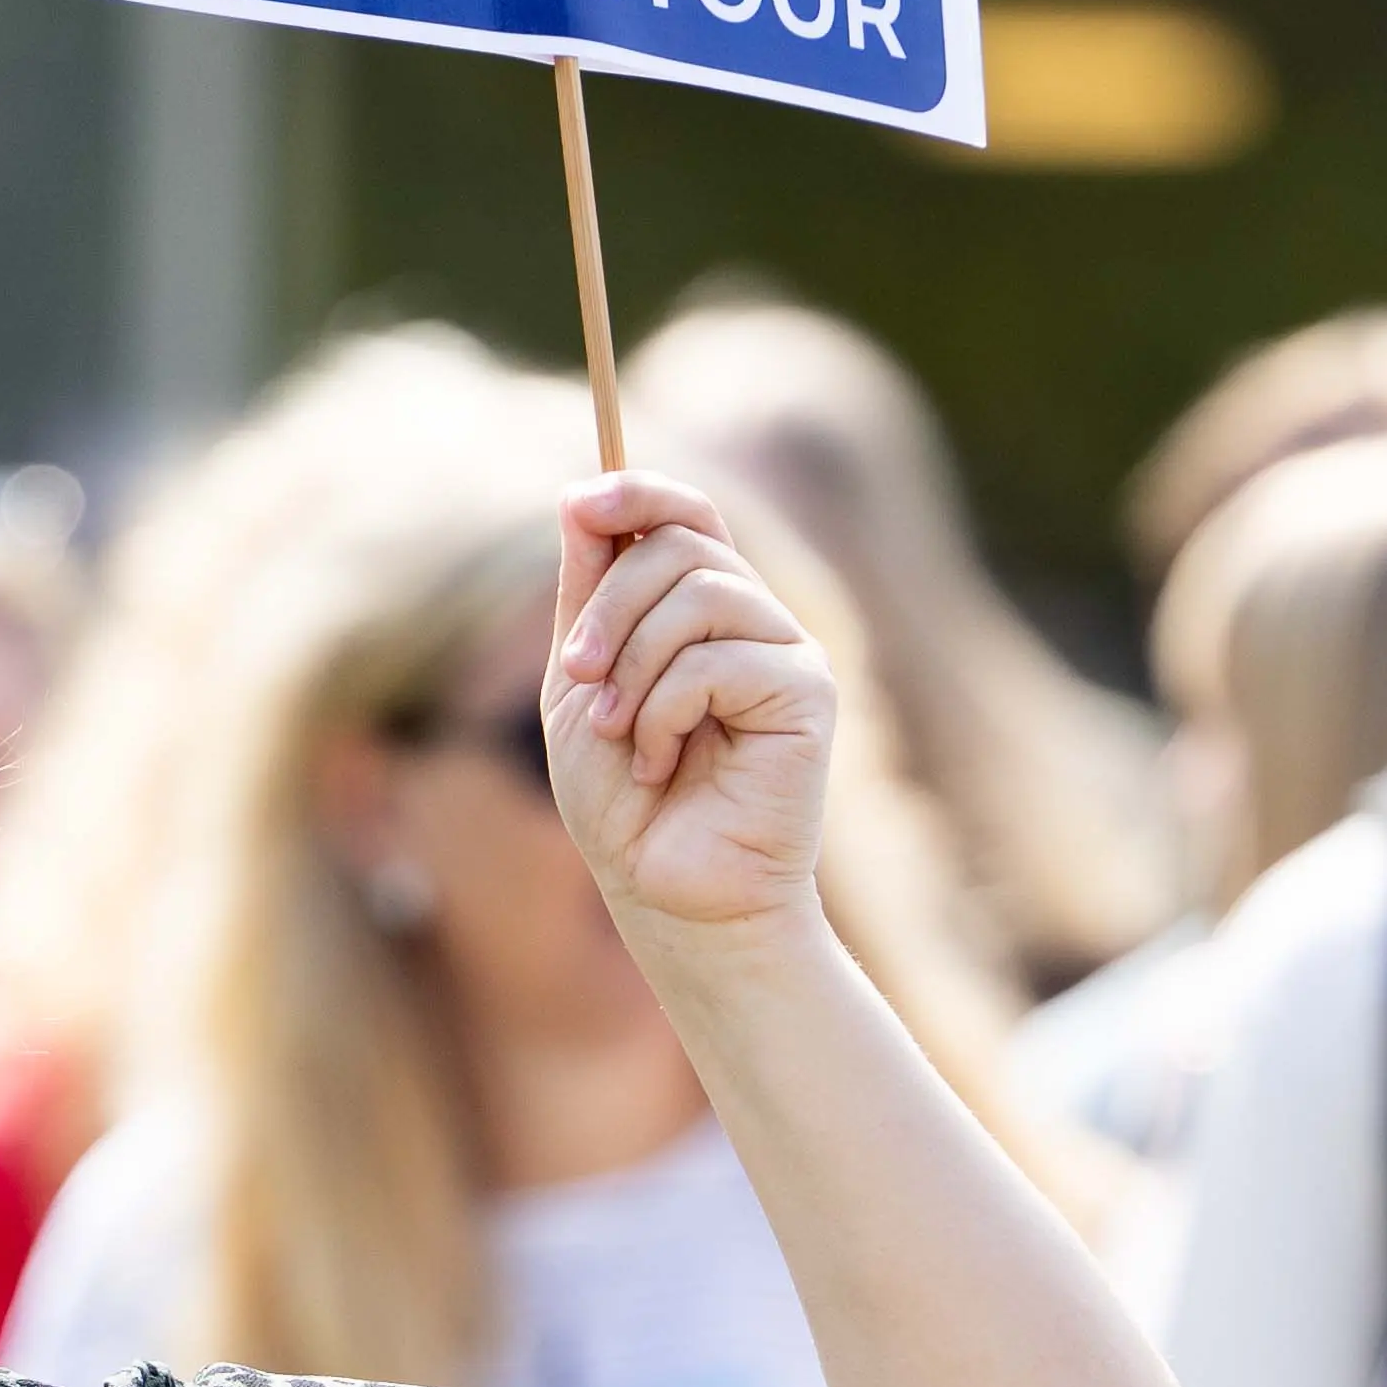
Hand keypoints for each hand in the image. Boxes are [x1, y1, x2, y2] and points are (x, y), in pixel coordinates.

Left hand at [544, 475, 838, 950]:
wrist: (667, 895)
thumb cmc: (625, 805)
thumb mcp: (581, 684)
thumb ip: (588, 594)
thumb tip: (582, 493)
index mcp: (704, 612)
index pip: (687, 513)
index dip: (638, 491)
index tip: (580, 502)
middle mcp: (754, 620)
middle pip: (680, 546)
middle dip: (610, 607)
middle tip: (579, 676)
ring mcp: (787, 652)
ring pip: (701, 595)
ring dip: (634, 666)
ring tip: (618, 734)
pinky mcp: (807, 693)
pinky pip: (723, 659)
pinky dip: (666, 711)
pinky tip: (660, 763)